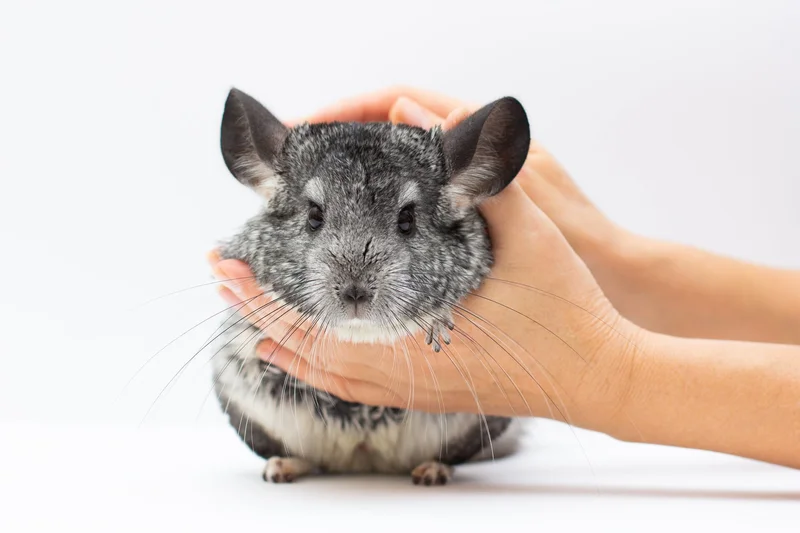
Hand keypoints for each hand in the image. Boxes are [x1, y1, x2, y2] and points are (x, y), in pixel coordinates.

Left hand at [209, 96, 642, 429]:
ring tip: (245, 315)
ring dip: (281, 339)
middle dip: (257, 307)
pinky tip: (302, 358)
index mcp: (414, 328)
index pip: (318, 312)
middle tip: (221, 277)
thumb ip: (473, 174)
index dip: (267, 287)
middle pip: (306, 342)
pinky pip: (354, 387)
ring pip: (324, 370)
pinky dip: (317, 369)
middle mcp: (403, 365)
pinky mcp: (427, 388)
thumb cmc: (566, 311)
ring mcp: (413, 383)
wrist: (600, 375)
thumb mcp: (527, 233)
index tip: (230, 262)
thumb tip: (418, 116)